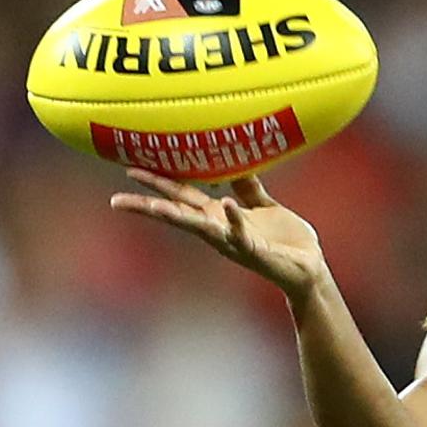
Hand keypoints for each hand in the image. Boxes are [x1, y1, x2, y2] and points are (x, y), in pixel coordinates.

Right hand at [111, 168, 327, 298]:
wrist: (308, 266)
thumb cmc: (285, 239)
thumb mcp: (264, 206)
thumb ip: (248, 186)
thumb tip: (236, 160)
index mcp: (219, 215)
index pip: (182, 195)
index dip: (158, 181)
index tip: (130, 167)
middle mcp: (219, 229)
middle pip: (177, 213)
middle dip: (148, 206)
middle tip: (117, 199)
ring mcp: (233, 240)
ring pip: (199, 228)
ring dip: (176, 218)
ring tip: (154, 207)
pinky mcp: (254, 250)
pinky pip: (241, 234)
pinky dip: (234, 220)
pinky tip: (226, 206)